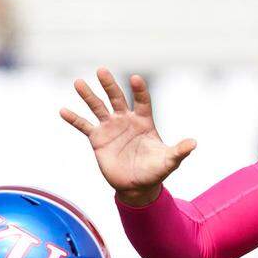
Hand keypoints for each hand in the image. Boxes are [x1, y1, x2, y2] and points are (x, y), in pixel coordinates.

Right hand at [60, 69, 195, 206]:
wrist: (137, 186)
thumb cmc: (155, 171)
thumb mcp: (169, 161)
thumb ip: (179, 151)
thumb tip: (194, 143)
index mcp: (144, 121)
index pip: (142, 101)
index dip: (139, 91)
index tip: (135, 79)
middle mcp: (126, 120)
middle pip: (117, 98)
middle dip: (110, 85)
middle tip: (102, 71)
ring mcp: (110, 128)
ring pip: (98, 107)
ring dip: (88, 96)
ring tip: (78, 83)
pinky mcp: (98, 139)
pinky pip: (84, 126)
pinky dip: (74, 119)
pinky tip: (63, 110)